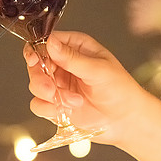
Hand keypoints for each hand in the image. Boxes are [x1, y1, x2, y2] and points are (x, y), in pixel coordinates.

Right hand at [24, 31, 160, 160]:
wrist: (125, 119)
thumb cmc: (120, 89)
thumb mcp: (98, 70)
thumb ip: (72, 58)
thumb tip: (50, 43)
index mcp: (75, 47)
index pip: (47, 42)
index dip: (37, 50)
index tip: (36, 60)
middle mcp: (63, 64)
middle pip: (35, 64)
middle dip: (40, 77)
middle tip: (50, 89)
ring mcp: (58, 84)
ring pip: (35, 85)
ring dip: (49, 95)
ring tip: (70, 101)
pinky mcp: (55, 103)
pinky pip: (38, 104)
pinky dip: (49, 109)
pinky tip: (66, 110)